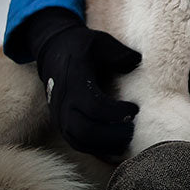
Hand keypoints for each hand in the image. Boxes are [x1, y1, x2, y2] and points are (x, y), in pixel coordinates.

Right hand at [28, 8, 141, 160]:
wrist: (53, 51)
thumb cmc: (82, 46)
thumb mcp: (101, 42)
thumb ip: (119, 53)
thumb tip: (136, 63)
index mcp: (75, 81)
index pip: (93, 105)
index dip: (115, 112)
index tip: (135, 109)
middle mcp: (64, 101)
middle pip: (85, 129)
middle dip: (111, 135)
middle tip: (133, 130)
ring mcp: (60, 114)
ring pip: (78, 140)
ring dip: (103, 145)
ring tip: (126, 140)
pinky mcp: (61, 121)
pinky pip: (74, 142)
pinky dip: (94, 148)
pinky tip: (112, 146)